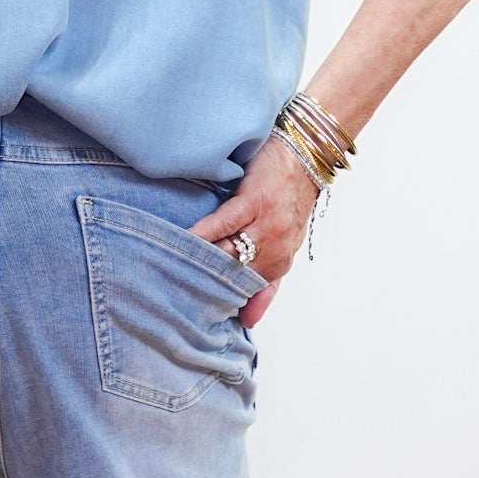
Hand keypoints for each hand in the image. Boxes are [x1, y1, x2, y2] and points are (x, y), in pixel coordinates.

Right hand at [187, 132, 321, 327]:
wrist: (305, 156)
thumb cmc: (288, 198)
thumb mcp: (281, 249)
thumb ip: (266, 286)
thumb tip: (248, 321)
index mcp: (277, 265)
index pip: (243, 293)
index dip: (220, 303)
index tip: (196, 314)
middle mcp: (273, 250)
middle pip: (233, 277)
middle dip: (206, 286)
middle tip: (176, 295)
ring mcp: (265, 227)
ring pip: (227, 255)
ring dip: (201, 263)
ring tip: (172, 269)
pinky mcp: (254, 202)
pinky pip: (224, 224)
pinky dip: (203, 233)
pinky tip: (184, 240)